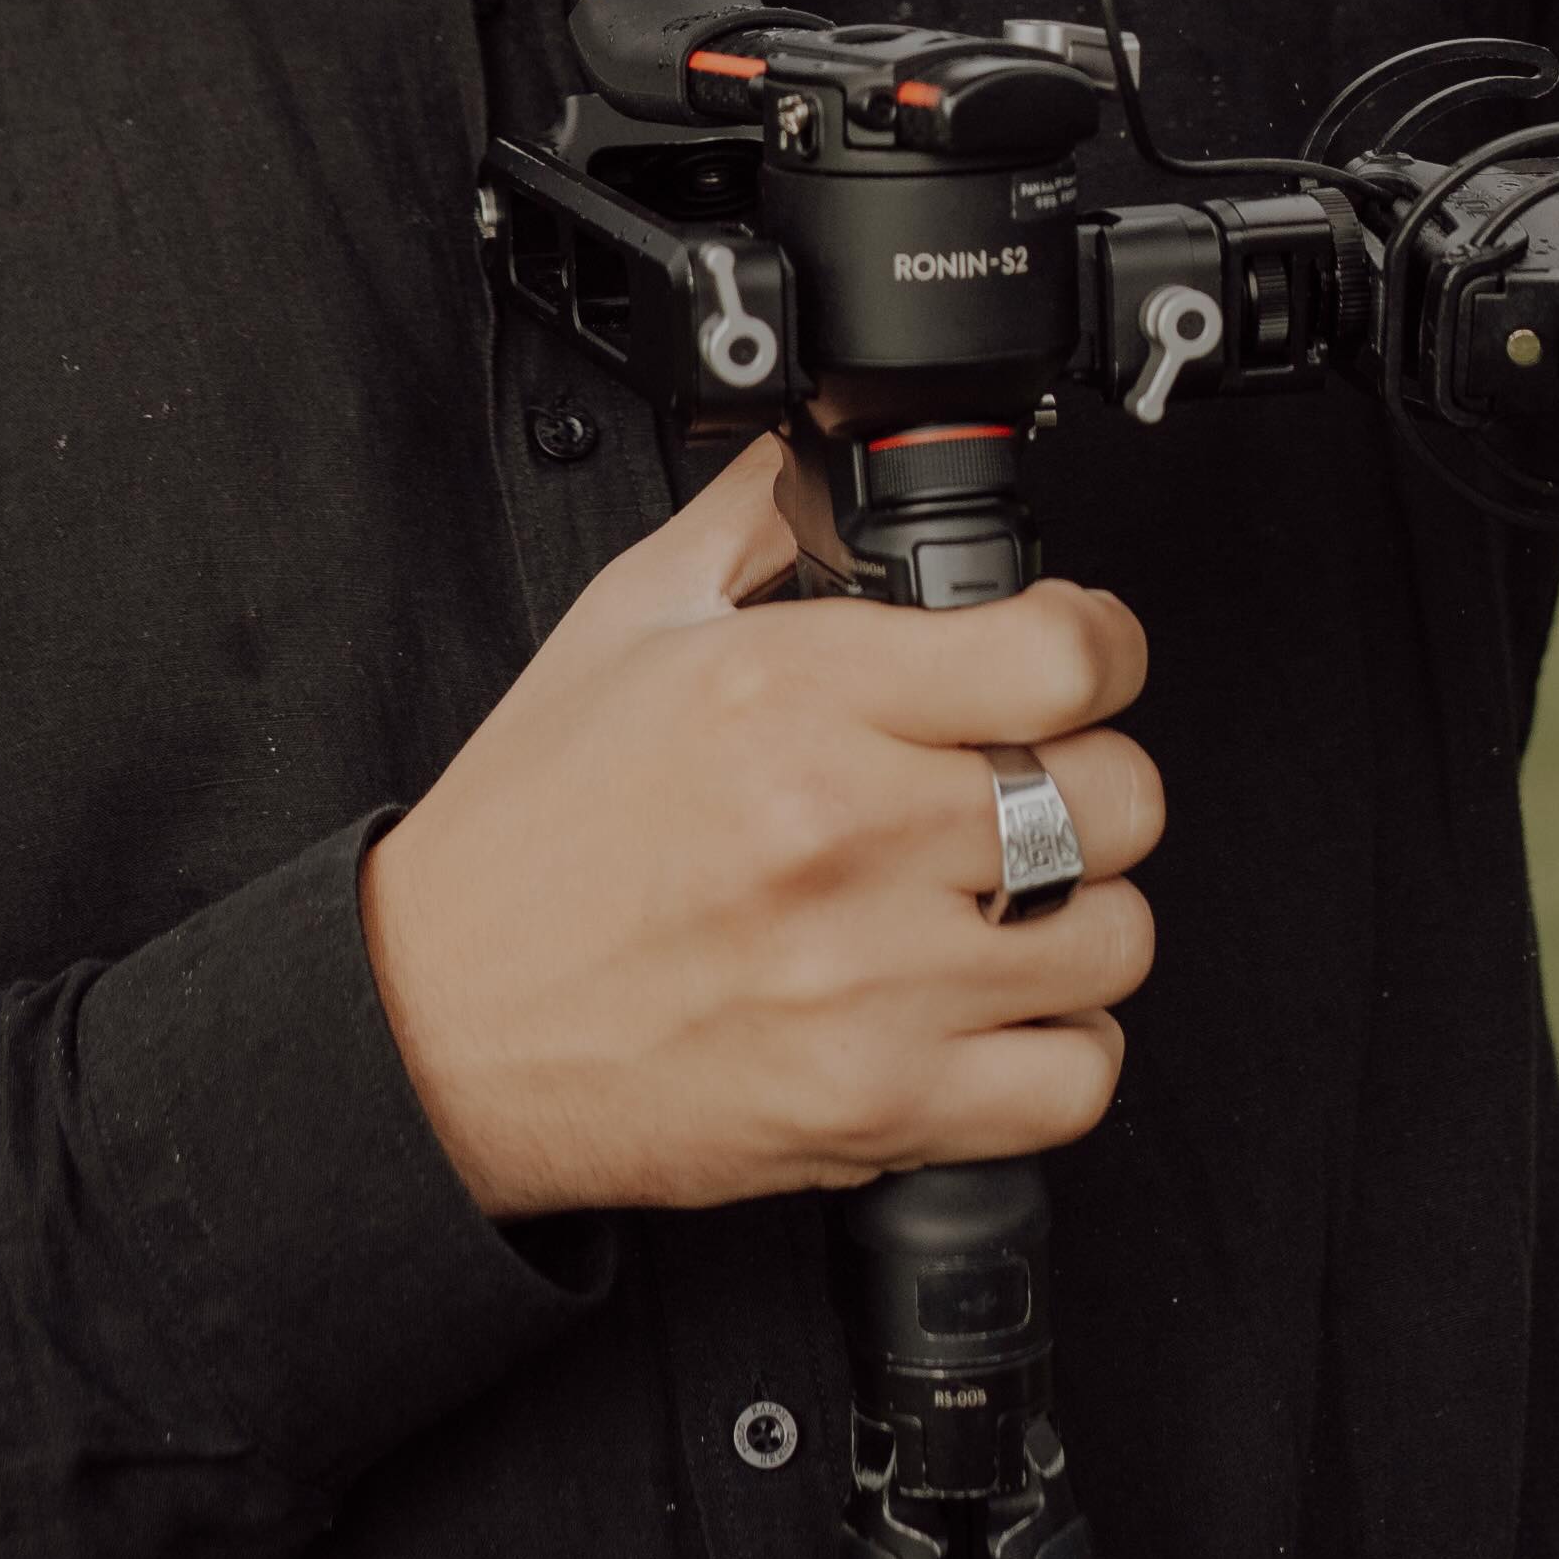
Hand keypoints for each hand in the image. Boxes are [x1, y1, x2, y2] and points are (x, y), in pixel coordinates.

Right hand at [358, 453, 1161, 1217]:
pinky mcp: (876, 1106)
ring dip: (1081, 913)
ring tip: (1012, 900)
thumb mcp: (627, 621)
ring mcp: (871, 982)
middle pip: (1117, 796)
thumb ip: (756, 522)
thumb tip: (827, 452)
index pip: (1064, 659)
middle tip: (1035, 782)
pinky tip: (1002, 1006)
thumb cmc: (531, 836)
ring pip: (1117, 936)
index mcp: (793, 698)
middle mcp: (844, 834)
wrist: (441, 1023)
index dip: (1100, 648)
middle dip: (1093, 776)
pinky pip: (1074, 1079)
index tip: (1079, 661)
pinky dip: (1063, 1046)